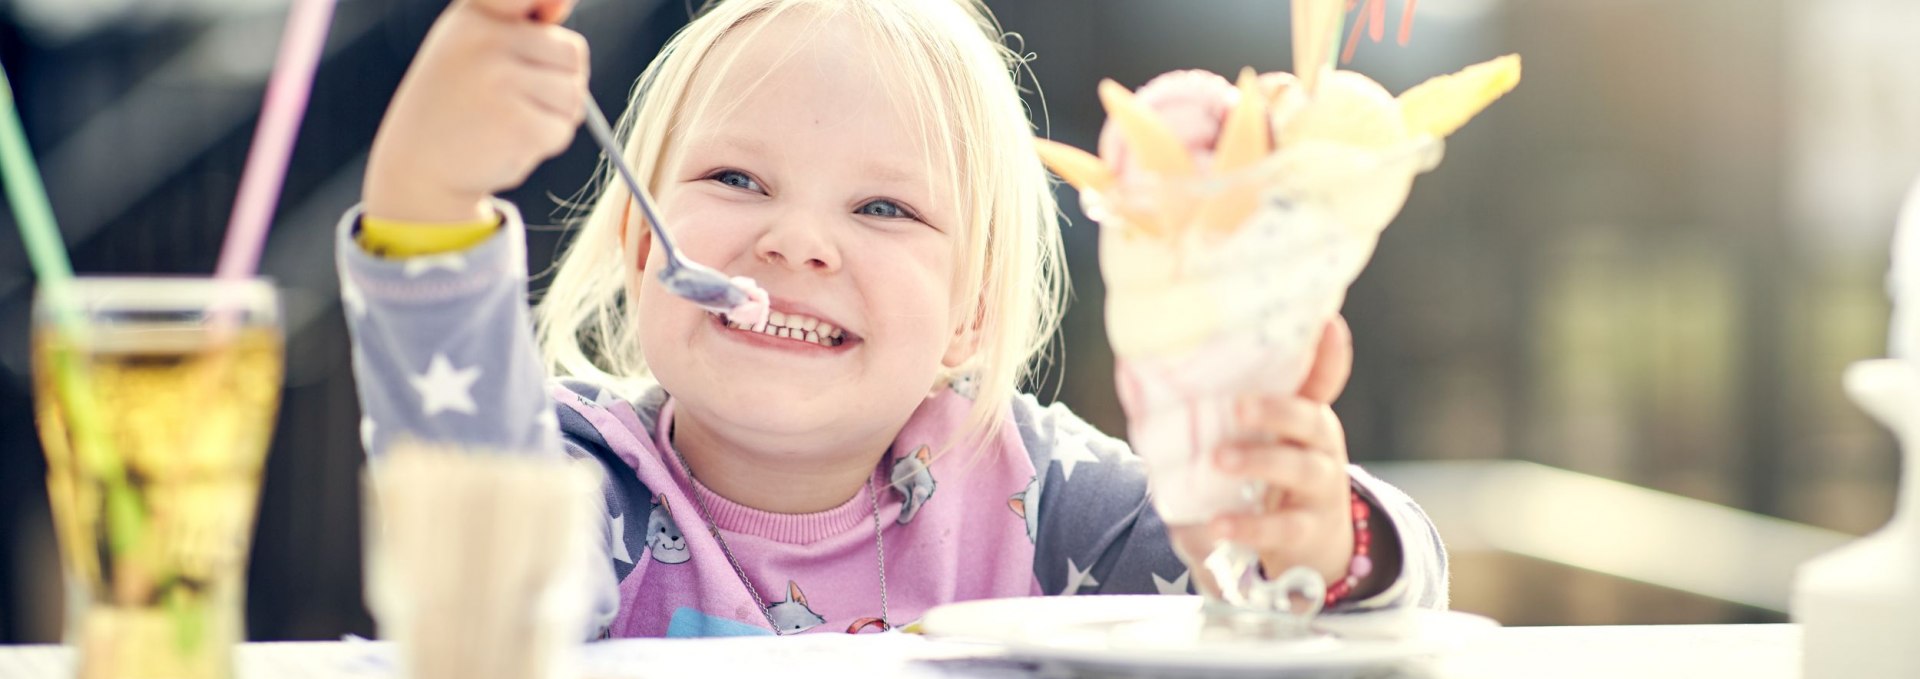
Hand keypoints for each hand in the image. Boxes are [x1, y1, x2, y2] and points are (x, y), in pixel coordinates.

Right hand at [364, 0, 587, 223]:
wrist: (418, 163)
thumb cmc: (456, 100)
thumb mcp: (474, 45)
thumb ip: (520, 22)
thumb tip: (561, 2)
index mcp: (477, 14)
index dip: (551, 0)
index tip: (553, 7)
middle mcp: (487, 41)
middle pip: (573, 56)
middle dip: (559, 82)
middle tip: (519, 98)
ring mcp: (501, 82)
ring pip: (574, 96)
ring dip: (554, 116)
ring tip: (511, 120)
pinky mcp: (516, 124)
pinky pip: (562, 131)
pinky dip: (544, 144)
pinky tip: (507, 141)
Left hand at [1201, 315, 1394, 598]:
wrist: (1305, 550)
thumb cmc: (1266, 479)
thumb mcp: (1253, 442)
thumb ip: (1219, 418)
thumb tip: (1146, 381)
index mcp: (1305, 416)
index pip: (1322, 379)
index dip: (1329, 353)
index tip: (1327, 323)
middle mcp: (1320, 446)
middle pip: (1311, 420)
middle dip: (1278, 410)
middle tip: (1238, 406)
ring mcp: (1320, 490)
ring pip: (1301, 470)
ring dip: (1260, 462)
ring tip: (1220, 460)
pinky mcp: (1307, 532)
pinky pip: (1283, 528)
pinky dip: (1250, 526)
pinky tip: (1219, 525)